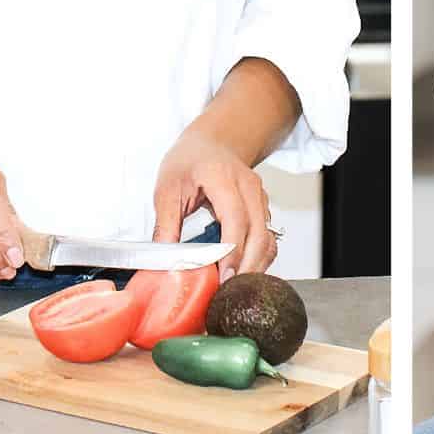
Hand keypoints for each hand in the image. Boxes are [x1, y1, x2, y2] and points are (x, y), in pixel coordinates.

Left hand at [153, 131, 275, 280]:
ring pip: (268, 239)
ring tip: (232, 286)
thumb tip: (165, 259)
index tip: (223, 275)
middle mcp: (248, 187)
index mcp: (222, 177)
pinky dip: (258, 259)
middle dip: (247, 266)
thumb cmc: (189, 160)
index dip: (232, 250)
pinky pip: (268, 239)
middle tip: (228, 290)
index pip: (235, 218)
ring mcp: (260, 198)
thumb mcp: (167, 188)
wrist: (211, 143)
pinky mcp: (263, 209)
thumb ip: (166, 224)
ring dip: (254, 266)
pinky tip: (240, 271)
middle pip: (259, 233)